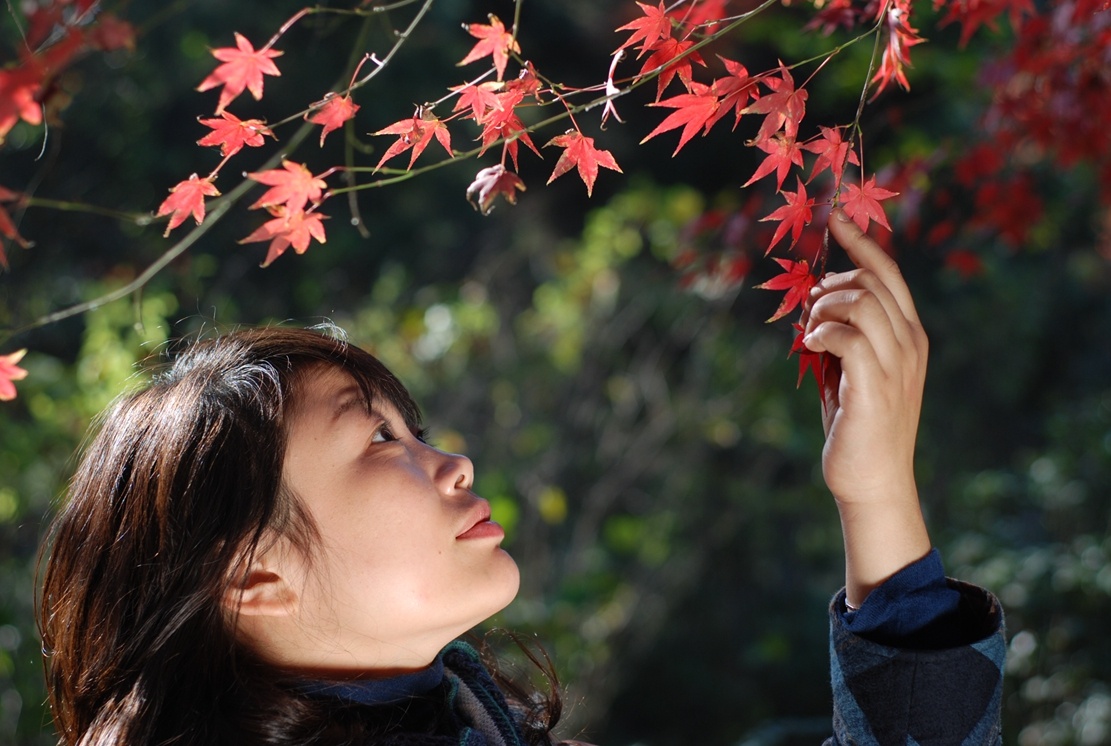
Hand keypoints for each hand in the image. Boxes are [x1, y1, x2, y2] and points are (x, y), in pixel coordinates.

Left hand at [800, 210, 930, 604]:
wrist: (871, 480)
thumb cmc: (856, 424)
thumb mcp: (851, 369)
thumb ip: (843, 334)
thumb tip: (814, 303)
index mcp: (908, 334)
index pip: (889, 273)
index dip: (861, 242)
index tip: (836, 216)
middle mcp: (910, 344)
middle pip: (873, 281)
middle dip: (832, 283)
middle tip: (809, 308)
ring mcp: (897, 365)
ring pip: (862, 302)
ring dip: (825, 308)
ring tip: (810, 331)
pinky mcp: (876, 388)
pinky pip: (849, 338)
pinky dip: (822, 333)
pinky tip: (811, 347)